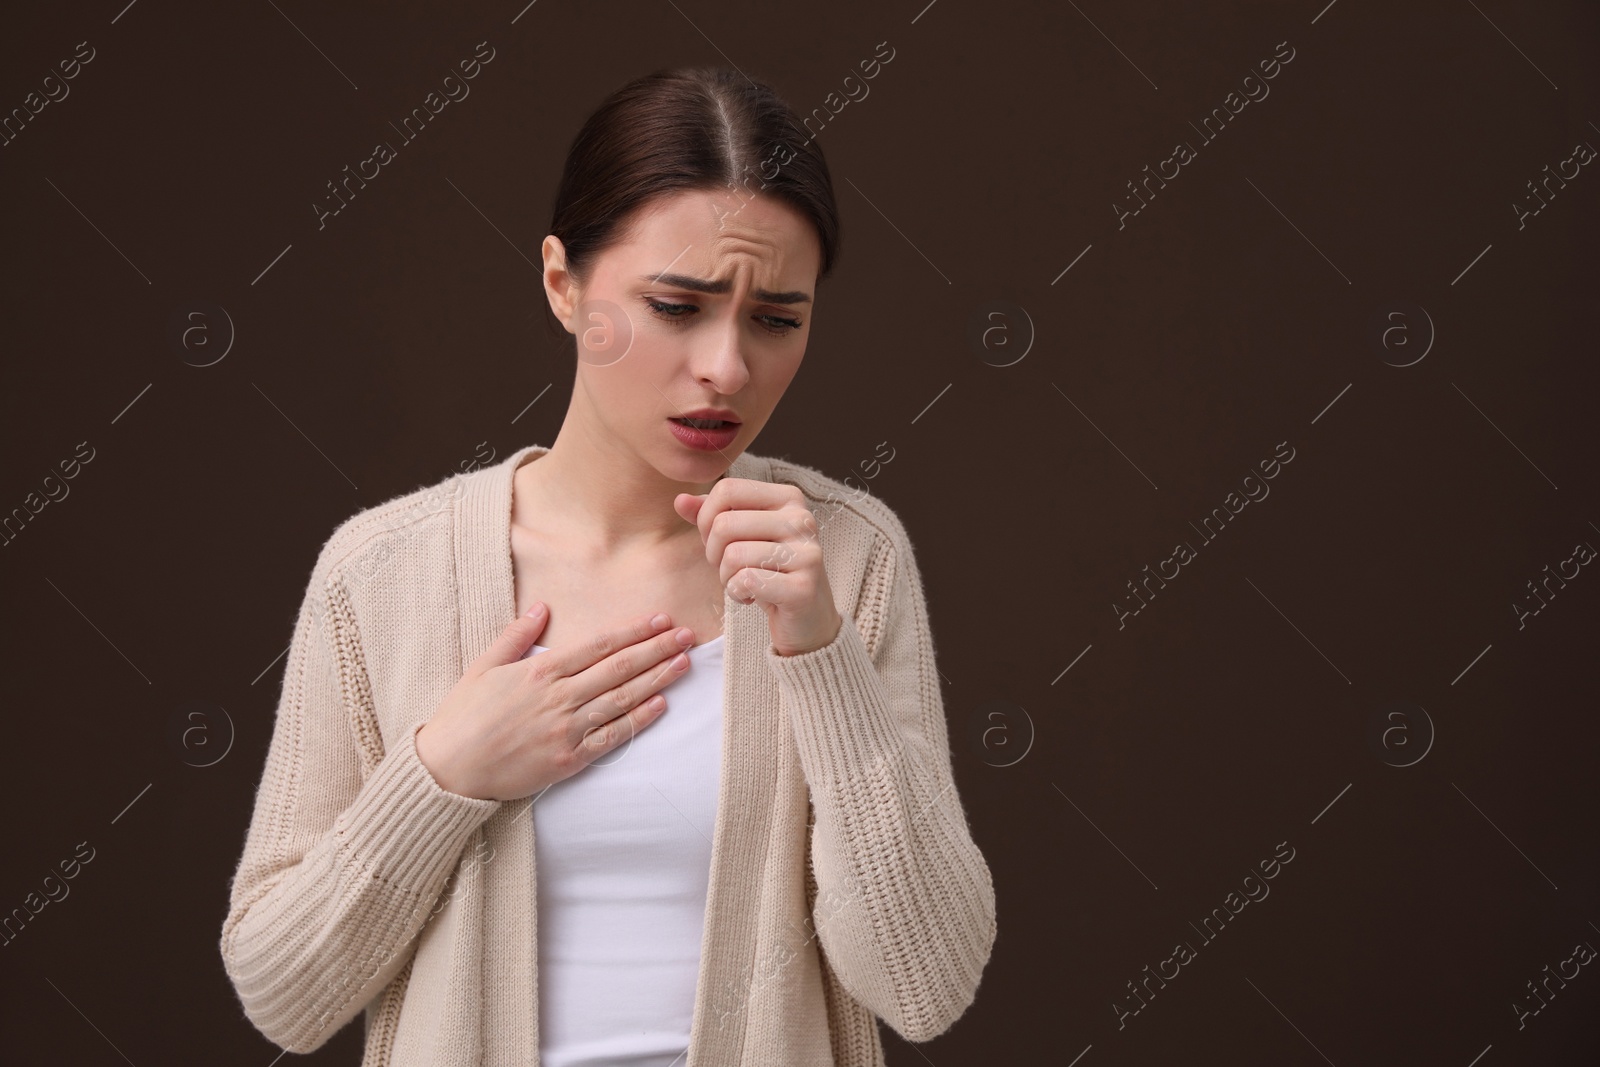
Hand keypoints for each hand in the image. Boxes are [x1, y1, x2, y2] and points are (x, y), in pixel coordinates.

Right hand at [415, 606, 700, 799]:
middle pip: (618, 668)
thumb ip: (516, 636)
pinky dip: (638, 720)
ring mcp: (566, 729)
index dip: (633, 632)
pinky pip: (612, 738)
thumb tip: (542, 607)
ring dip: (657, 679)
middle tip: (686, 635)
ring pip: (622, 699)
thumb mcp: (483, 667)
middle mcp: (558, 697)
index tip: (660, 620)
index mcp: (540, 671)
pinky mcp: (568, 760)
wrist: (448, 770)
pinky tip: (661, 705)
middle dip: (656, 649)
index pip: (599, 645)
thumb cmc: (463, 717)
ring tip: (683, 663)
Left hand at [674, 479, 843, 656]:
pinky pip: (746, 581)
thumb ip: (710, 516)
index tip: (718, 543)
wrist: (807, 617)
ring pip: (733, 555)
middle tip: (729, 568)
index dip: (706, 518)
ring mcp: (807, 553)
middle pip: (724, 524)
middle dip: (713, 553)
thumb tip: (680, 500)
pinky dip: (737, 593)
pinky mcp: (803, 587)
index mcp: (789, 498)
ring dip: (726, 577)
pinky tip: (752, 597)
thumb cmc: (769, 571)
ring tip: (743, 583)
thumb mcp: (740, 538)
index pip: (727, 490)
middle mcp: (802, 520)